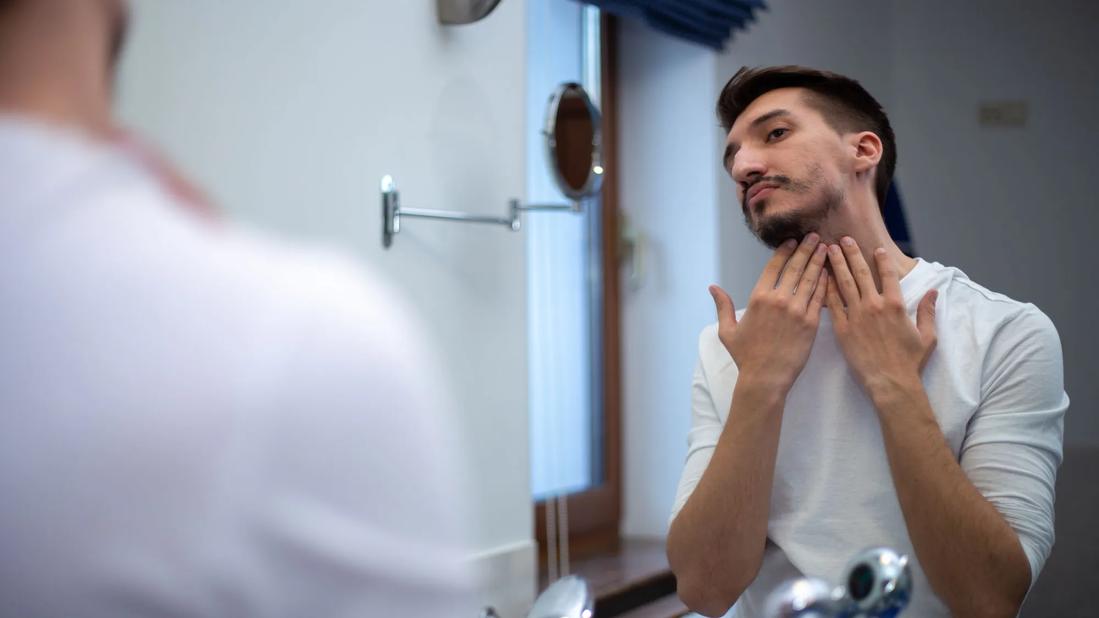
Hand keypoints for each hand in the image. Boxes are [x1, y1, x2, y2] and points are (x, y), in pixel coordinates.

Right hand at [709, 234, 828, 394]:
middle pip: (795, 267)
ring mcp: (797, 310)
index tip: (792, 241)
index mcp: (758, 298)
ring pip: (810, 279)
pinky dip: (825, 283)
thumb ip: (722, 306)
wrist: (766, 378)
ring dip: (818, 261)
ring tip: (825, 248)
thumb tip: (713, 287)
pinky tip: (829, 273)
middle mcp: (778, 299)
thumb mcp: (727, 330)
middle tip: (814, 236)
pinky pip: (820, 297)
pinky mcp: (811, 323)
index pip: (774, 266)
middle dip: (806, 249)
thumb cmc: (745, 356)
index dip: (785, 251)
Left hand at [825, 238, 937, 401]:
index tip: (874, 248)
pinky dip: (827, 288)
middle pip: (861, 273)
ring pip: (844, 283)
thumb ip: (928, 311)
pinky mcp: (842, 329)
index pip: (887, 274)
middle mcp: (874, 305)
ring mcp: (856, 316)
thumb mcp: (927, 336)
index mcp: (896, 305)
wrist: (890, 383)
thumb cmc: (910, 362)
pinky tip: (821, 277)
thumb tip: (934, 292)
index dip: (881, 259)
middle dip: (852, 253)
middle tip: (843, 239)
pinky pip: (833, 304)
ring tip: (829, 250)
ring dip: (837, 264)